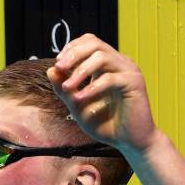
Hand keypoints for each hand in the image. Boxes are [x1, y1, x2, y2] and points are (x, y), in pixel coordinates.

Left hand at [47, 33, 157, 154]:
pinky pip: (110, 78)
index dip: (72, 48)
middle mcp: (119, 63)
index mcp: (108, 64)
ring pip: (102, 57)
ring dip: (80, 70)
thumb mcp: (78, 105)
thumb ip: (65, 89)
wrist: (129, 142)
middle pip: (95, 44)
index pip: (90, 42)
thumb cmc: (106, 124)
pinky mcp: (134, 84)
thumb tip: (51, 70)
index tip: (58, 64)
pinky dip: (92, 87)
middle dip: (74, 54)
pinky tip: (81, 98)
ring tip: (67, 87)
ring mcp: (128, 71)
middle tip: (60, 67)